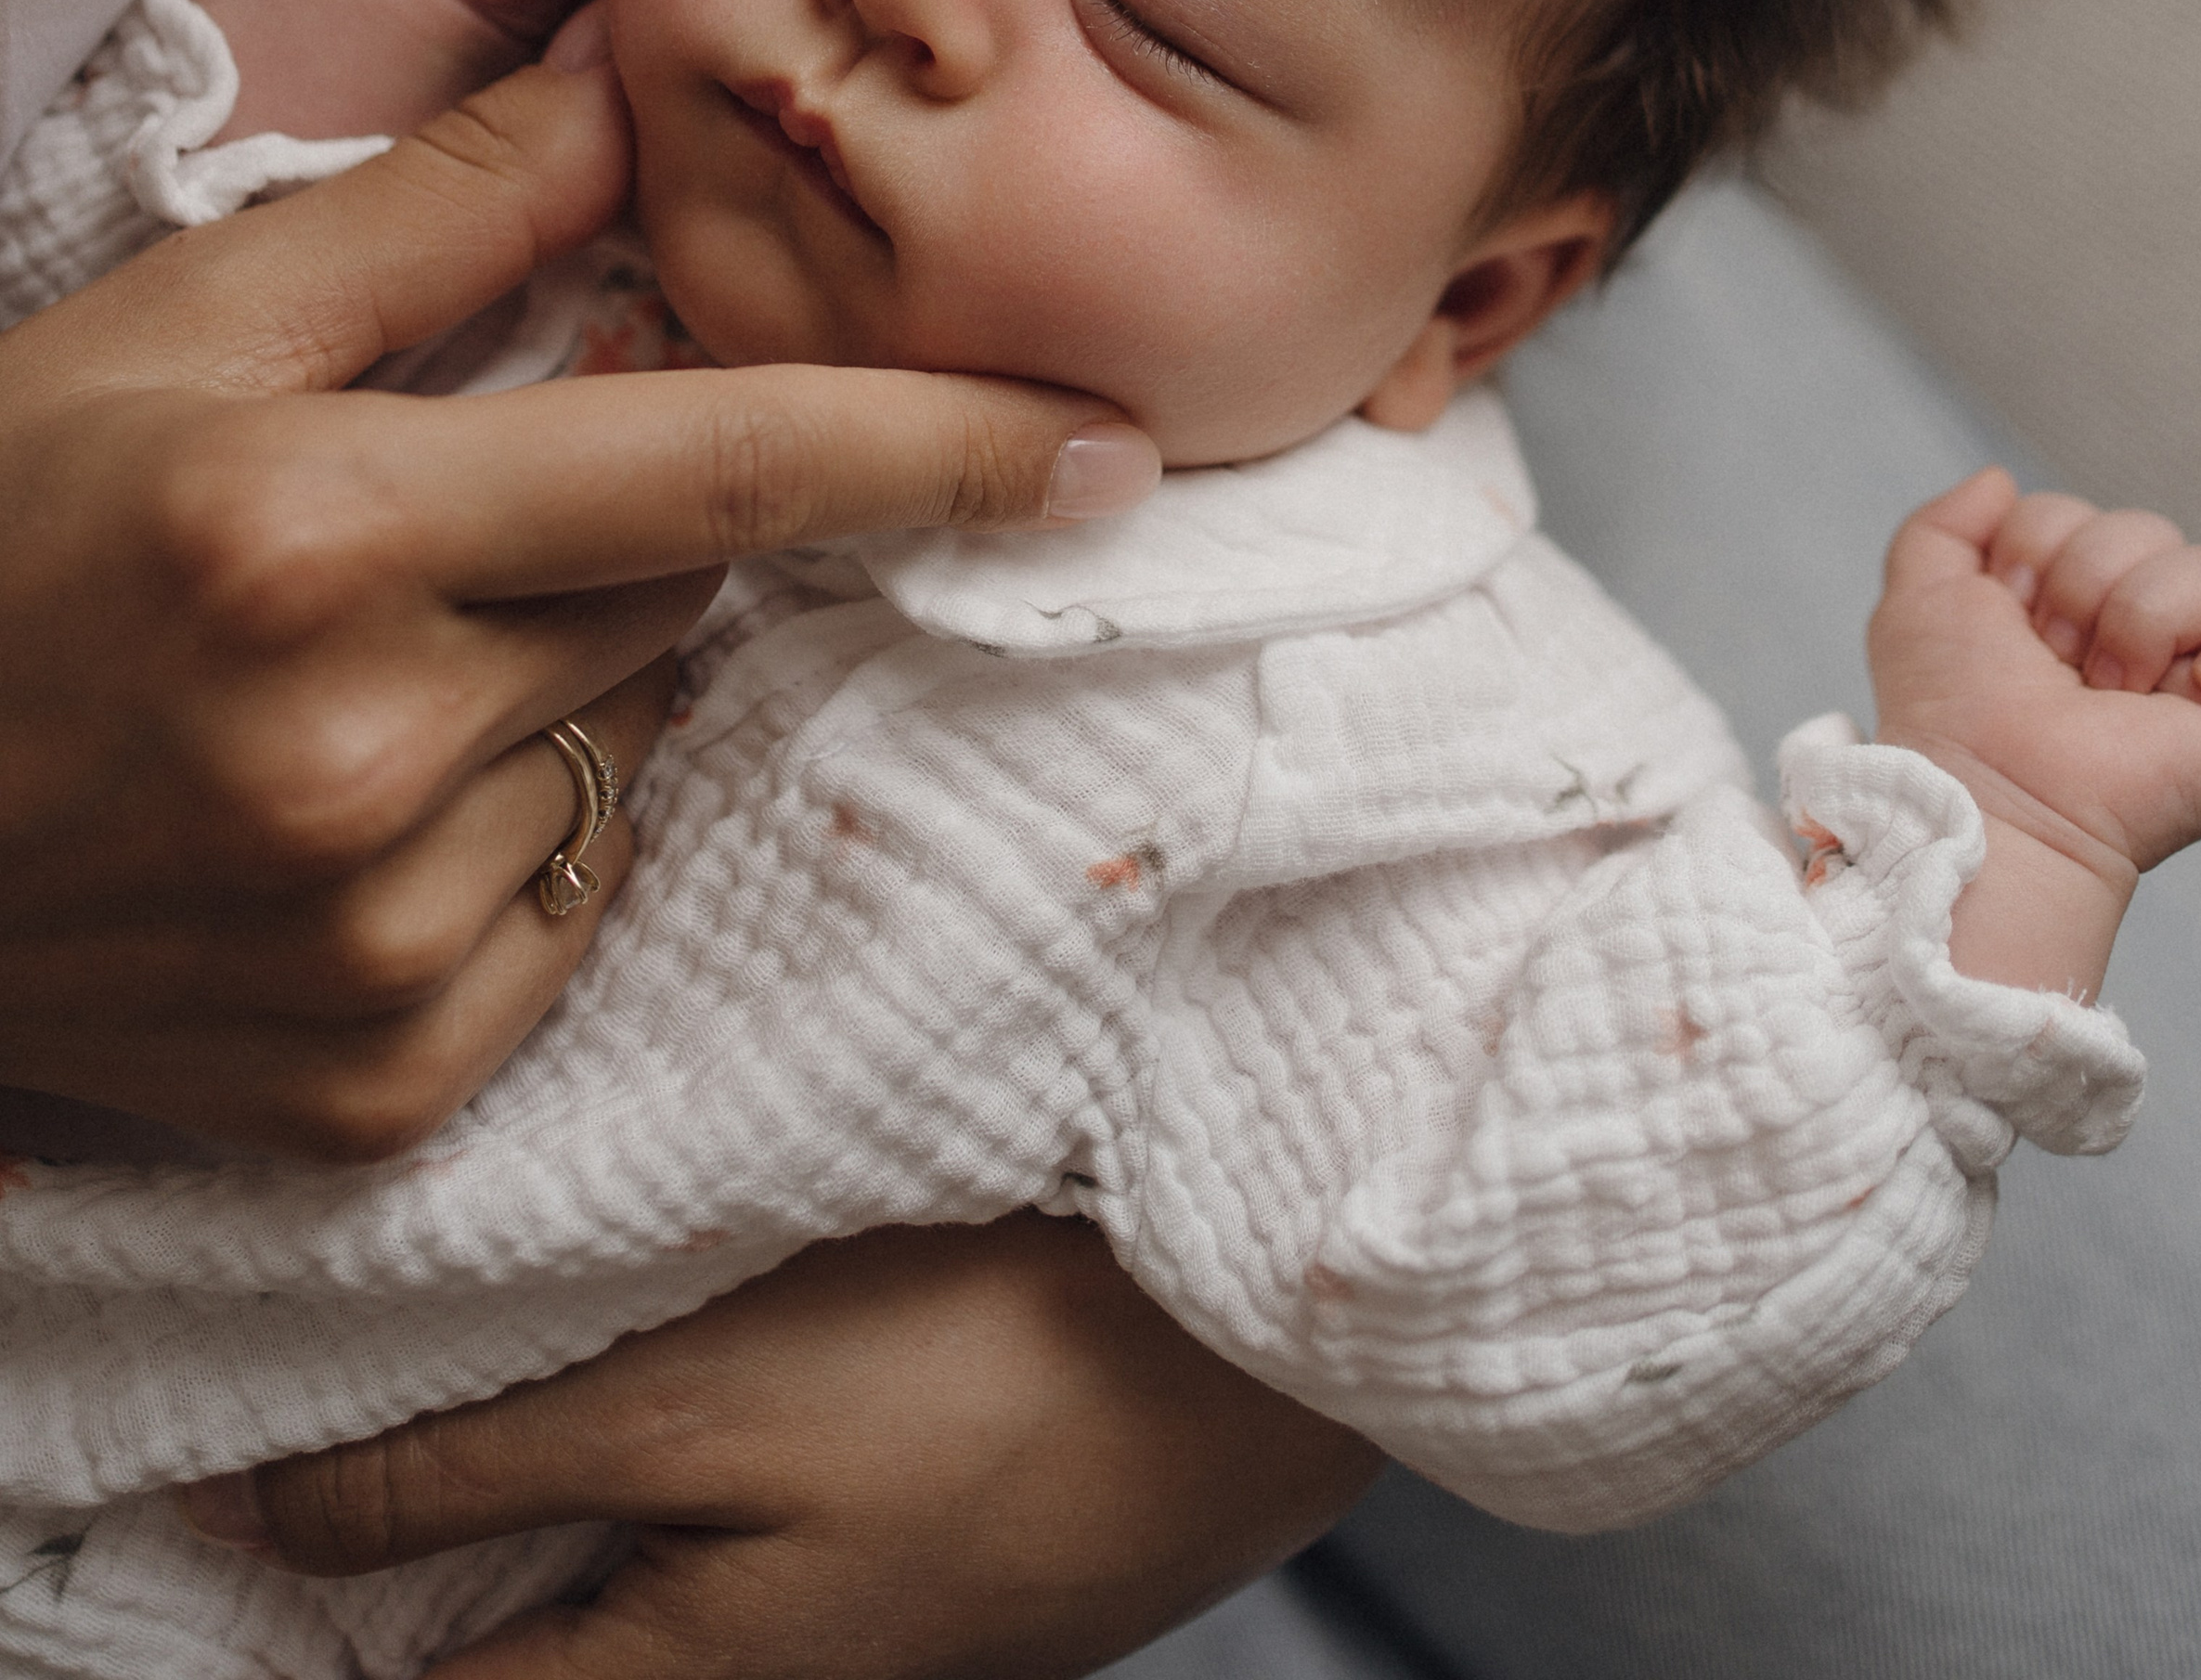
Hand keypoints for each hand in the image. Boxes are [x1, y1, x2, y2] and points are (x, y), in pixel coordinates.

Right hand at [0, 56, 1157, 1155]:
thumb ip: (436, 217)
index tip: (1111, 443)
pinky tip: (348, 808)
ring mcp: (377, 951)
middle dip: (617, 539)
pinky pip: (570, 907)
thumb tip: (641, 91)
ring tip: (355, 674)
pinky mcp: (385, 1089)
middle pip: (678, 604)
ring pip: (627, 754)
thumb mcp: (172, 331)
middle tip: (442, 523)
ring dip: (555, 689)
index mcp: (318, 536)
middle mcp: (362, 757)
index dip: (937, 444)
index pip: (722, 472)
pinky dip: (512, 837)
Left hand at [183, 1215, 1381, 1679]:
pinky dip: (664, 1414)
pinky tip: (671, 1315)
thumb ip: (465, 1473)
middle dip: (415, 1501)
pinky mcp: (897, 1531)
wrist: (1245, 1357)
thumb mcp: (688, 1420)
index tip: (228, 1446)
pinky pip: (721, 1499)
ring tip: (509, 1309)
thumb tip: (257, 1517)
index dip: (292, 1570)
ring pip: (620, 1547)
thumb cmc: (986, 1381)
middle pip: (512, 1617)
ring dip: (550, 1443)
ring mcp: (828, 1613)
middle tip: (357, 1343)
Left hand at [1866, 470, 2200, 998]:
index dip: (2035, 550)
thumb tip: (2002, 479)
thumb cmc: (1952, 712)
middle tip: (2058, 662)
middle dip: (2084, 585)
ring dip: (2140, 623)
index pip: (2080, 515)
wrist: (1996, 793)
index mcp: (2076, 606)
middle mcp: (2148, 633)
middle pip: (2147, 528)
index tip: (2009, 618)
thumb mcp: (1919, 600)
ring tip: (2109, 691)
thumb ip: (1943, 527)